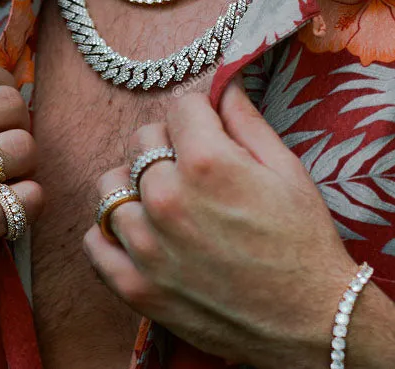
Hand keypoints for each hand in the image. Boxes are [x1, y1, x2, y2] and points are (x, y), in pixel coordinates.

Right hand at [0, 57, 42, 341]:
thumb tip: (1, 82)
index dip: (4, 86)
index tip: (0, 111)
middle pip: (11, 103)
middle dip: (18, 126)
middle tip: (4, 150)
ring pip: (25, 147)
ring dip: (25, 168)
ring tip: (2, 182)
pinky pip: (29, 195)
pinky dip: (28, 203)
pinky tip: (5, 211)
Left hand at [84, 78, 355, 368]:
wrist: (310, 320)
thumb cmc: (302, 241)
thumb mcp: (285, 169)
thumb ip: (245, 119)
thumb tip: (221, 84)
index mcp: (206, 164)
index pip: (178, 107)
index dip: (197, 114)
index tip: (206, 128)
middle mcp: (167, 199)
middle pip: (141, 140)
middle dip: (166, 144)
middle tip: (190, 167)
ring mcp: (145, 245)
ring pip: (111, 186)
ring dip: (134, 185)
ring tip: (162, 200)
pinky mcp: (134, 285)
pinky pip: (94, 239)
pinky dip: (110, 232)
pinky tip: (137, 232)